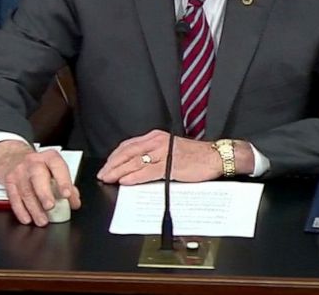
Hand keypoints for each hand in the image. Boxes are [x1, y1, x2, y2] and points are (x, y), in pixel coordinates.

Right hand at [0, 139, 81, 225]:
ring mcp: (20, 171)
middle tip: (50, 206)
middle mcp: (34, 162)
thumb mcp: (55, 170)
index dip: (63, 181)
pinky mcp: (9, 181)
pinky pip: (14, 198)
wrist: (14, 158)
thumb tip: (74, 202)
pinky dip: (21, 210)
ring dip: (34, 208)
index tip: (67, 194)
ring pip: (26, 191)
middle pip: (38, 176)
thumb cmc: (40, 166)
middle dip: (44, 193)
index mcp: (49, 157)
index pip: (57, 166)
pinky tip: (27, 218)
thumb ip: (67, 185)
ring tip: (42, 220)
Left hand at [96, 129, 222, 184]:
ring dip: (118, 171)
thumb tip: (136, 166)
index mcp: (156, 137)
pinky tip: (125, 181)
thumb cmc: (196, 156)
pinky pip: (147, 171)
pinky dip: (133, 177)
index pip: (129, 145)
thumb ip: (154, 154)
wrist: (215, 156)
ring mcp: (163, 153)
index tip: (107, 165)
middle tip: (102, 174)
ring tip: (109, 178)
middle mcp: (157, 142)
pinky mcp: (170, 165)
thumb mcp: (170, 149)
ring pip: (134, 162)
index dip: (115, 156)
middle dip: (112, 164)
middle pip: (128, 152)